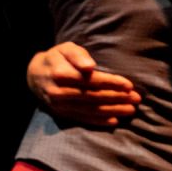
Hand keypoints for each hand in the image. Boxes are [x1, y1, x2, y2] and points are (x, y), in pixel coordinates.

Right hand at [26, 42, 140, 126]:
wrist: (35, 76)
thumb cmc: (56, 59)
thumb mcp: (65, 49)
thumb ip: (78, 55)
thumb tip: (90, 67)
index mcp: (61, 74)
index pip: (91, 80)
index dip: (111, 83)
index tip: (129, 85)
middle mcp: (59, 93)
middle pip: (94, 97)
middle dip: (117, 98)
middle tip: (136, 99)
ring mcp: (60, 106)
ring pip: (91, 110)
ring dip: (113, 111)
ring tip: (131, 110)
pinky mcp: (62, 115)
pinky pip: (84, 119)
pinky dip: (100, 121)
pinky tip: (115, 120)